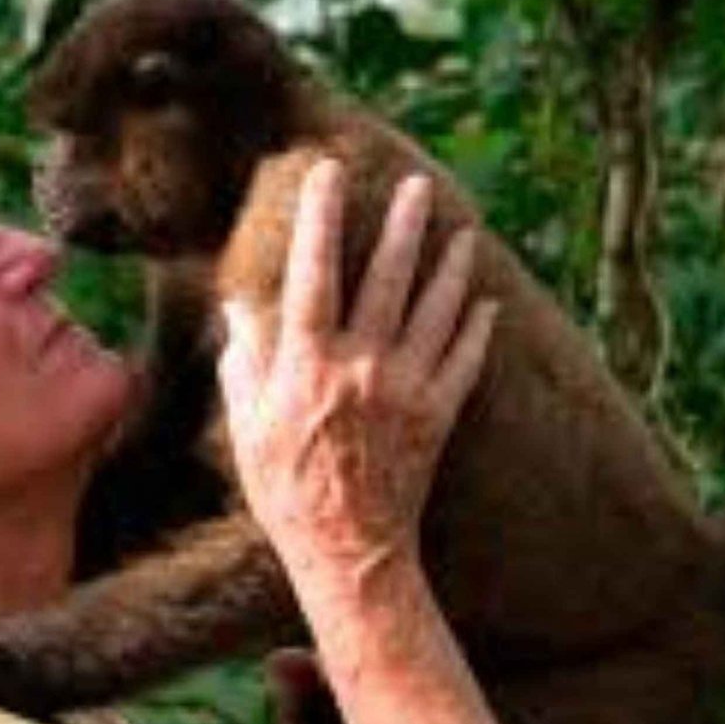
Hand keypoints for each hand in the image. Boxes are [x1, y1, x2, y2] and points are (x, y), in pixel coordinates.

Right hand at [217, 159, 497, 581]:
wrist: (348, 551)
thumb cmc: (286, 492)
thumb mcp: (248, 429)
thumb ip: (245, 364)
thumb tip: (238, 310)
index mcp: (308, 365)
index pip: (313, 273)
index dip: (319, 217)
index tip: (326, 171)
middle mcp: (362, 367)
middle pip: (388, 277)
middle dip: (402, 224)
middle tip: (416, 184)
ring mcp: (407, 389)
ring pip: (437, 310)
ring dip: (451, 266)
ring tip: (462, 232)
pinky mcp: (439, 416)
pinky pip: (466, 360)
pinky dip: (477, 328)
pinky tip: (486, 303)